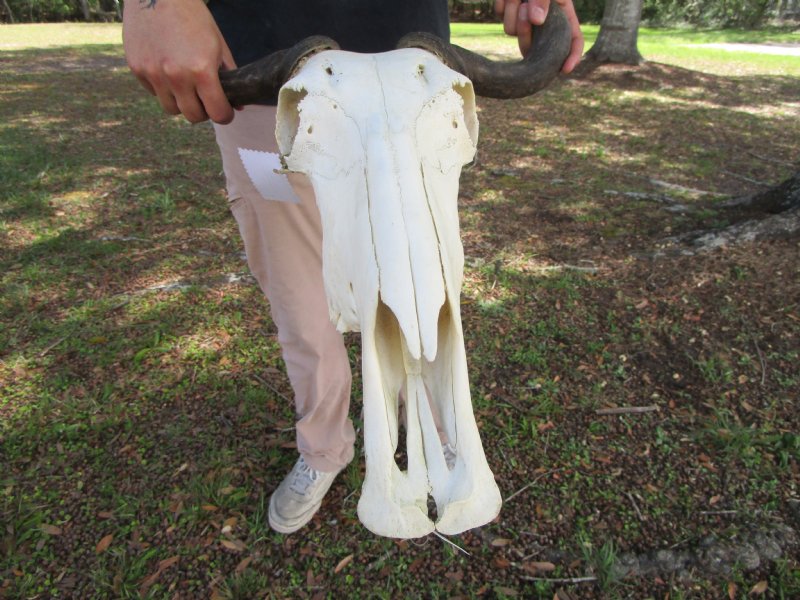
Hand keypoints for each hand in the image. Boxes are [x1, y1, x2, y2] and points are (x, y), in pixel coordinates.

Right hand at [122, 0, 235, 123]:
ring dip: (181, 103)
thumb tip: (239, 106)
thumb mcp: (218, 44)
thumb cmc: (193, 17)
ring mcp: (154, 74)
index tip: (225, 111)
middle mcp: (176, 76)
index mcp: (201, 70)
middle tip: (206, 99)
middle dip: (203, 112)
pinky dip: (163, 88)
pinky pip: (154, 92)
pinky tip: (167, 70)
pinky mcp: (137, 69)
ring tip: (186, 86)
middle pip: (193, 116)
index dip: (225, 115)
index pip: (217, 114)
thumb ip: (229, 76)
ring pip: (171, 109)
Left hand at [494, 0, 583, 72]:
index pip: (573, 39)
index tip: (564, 69)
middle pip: (534, 45)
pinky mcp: (508, 11)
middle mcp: (543, 19)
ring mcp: (524, 16)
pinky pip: (502, 17)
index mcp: (562, 12)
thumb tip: (536, 22)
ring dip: (512, 12)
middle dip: (526, 33)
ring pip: (514, 31)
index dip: (572, 56)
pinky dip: (502, 4)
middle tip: (524, 8)